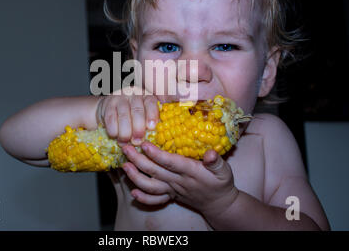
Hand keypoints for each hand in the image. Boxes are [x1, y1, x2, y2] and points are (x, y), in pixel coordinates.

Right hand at [96, 87, 158, 144]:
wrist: (109, 106)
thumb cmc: (132, 114)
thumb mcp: (144, 113)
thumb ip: (152, 119)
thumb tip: (160, 130)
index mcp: (146, 96)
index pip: (151, 103)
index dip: (152, 115)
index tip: (151, 127)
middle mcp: (133, 95)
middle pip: (137, 111)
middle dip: (138, 129)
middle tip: (137, 141)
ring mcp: (120, 99)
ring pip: (124, 116)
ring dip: (125, 132)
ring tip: (125, 141)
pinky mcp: (107, 105)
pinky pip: (111, 118)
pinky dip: (113, 129)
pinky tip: (114, 135)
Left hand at [121, 142, 238, 215]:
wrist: (219, 204)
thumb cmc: (221, 183)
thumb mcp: (224, 170)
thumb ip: (216, 162)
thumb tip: (210, 153)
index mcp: (190, 172)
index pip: (170, 162)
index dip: (156, 154)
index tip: (144, 144)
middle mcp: (178, 182)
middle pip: (154, 171)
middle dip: (138, 160)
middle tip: (125, 148)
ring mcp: (172, 190)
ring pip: (151, 186)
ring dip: (135, 177)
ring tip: (124, 166)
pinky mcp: (170, 196)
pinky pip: (155, 200)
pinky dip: (143, 198)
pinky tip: (133, 192)